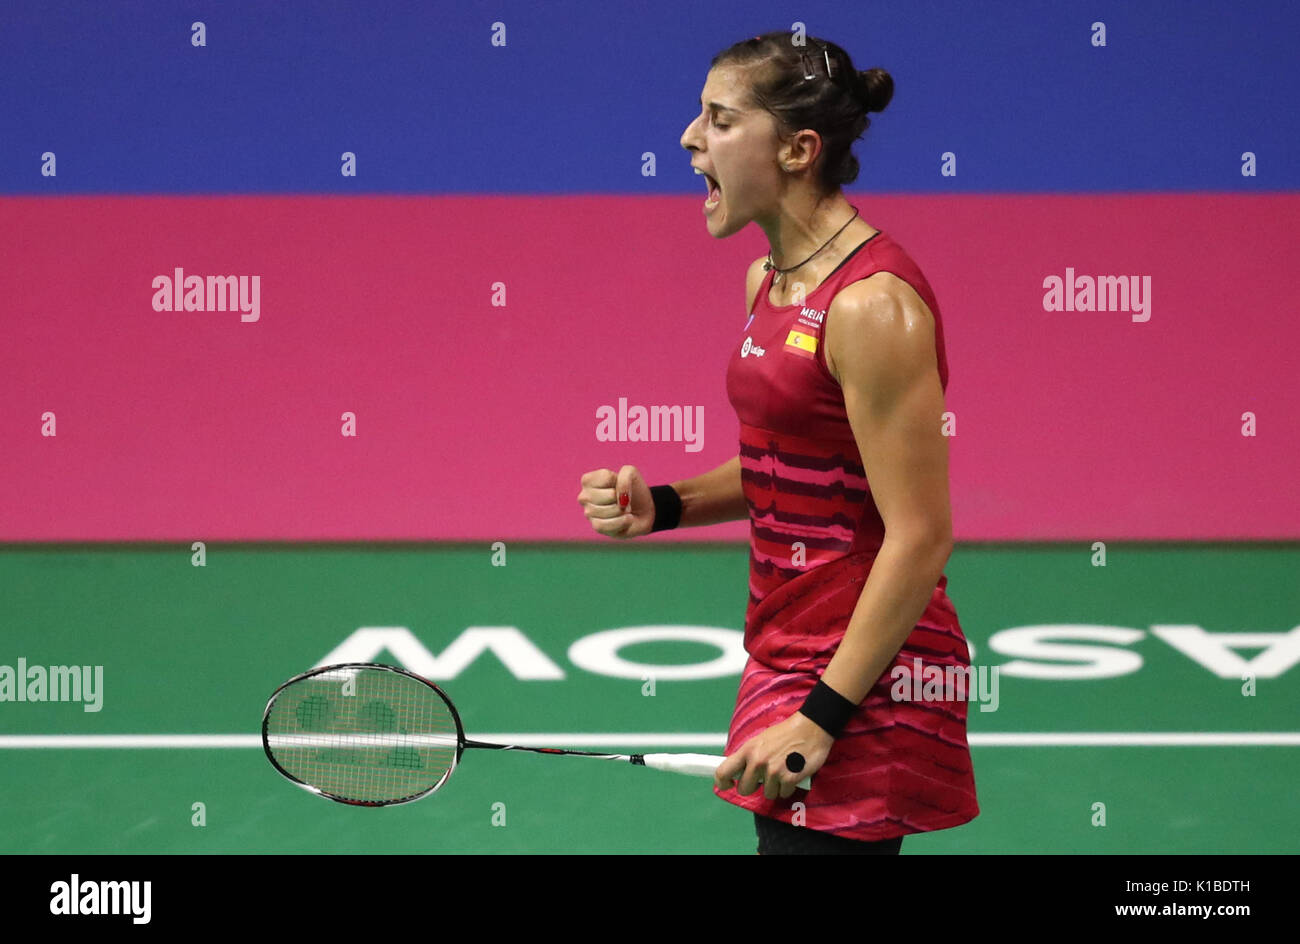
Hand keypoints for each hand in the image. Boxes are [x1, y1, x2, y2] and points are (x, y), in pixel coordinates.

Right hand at [577, 465, 654, 538]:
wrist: (643, 510)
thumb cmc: (633, 489)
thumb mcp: (631, 473)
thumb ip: (625, 476)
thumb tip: (621, 499)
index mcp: (588, 480)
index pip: (607, 478)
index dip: (620, 481)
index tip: (620, 485)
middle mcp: (584, 496)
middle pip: (610, 495)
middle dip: (623, 498)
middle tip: (624, 500)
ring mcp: (588, 512)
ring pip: (609, 511)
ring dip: (624, 510)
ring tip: (625, 509)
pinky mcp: (596, 527)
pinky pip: (607, 525)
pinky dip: (622, 522)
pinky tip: (627, 519)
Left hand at [714, 711, 833, 799]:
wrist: (811, 728)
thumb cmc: (786, 733)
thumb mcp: (761, 740)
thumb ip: (750, 755)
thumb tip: (740, 770)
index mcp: (748, 750)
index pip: (724, 770)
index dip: (722, 782)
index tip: (726, 785)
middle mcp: (758, 761)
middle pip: (744, 789)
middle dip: (753, 787)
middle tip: (763, 780)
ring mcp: (773, 771)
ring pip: (767, 793)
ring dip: (775, 787)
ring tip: (783, 771)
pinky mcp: (789, 779)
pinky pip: (783, 793)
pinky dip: (788, 787)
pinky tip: (793, 774)